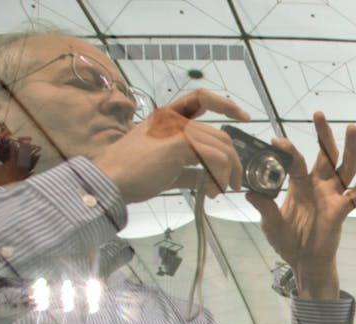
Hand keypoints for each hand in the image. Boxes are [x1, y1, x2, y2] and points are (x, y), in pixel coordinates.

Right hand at [93, 90, 249, 202]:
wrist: (111, 181)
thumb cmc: (132, 176)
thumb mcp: (168, 169)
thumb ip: (190, 169)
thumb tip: (210, 179)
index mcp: (168, 118)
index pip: (201, 98)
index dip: (225, 104)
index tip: (244, 117)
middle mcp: (173, 118)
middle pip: (220, 135)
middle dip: (232, 163)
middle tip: (230, 185)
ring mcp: (176, 128)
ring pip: (222, 147)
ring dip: (226, 173)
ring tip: (217, 192)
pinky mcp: (179, 143)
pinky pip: (216, 157)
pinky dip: (219, 176)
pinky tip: (210, 192)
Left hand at [247, 113, 355, 299]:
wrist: (303, 261)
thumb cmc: (288, 241)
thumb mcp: (269, 222)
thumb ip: (263, 206)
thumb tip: (248, 190)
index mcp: (299, 185)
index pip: (296, 161)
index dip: (287, 150)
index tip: (277, 141)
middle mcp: (318, 186)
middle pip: (324, 155)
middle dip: (323, 135)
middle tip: (318, 114)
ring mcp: (332, 197)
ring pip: (343, 168)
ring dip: (349, 149)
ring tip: (352, 128)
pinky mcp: (341, 211)